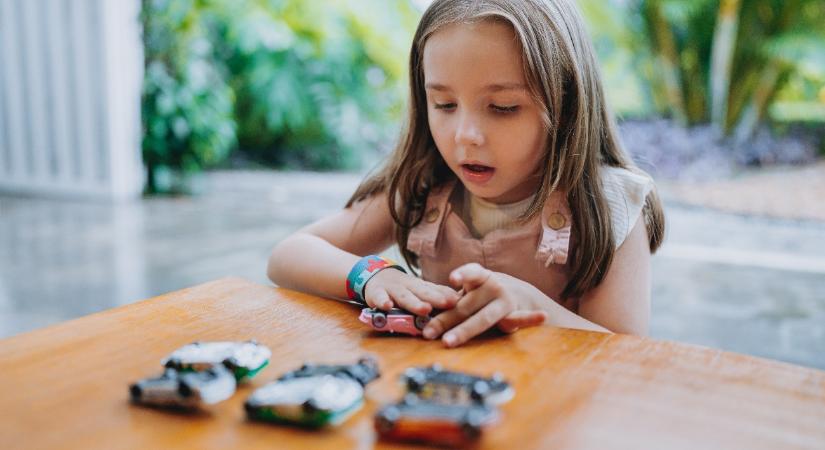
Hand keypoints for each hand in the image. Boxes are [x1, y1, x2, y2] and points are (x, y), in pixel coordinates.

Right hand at [364, 268, 459, 315]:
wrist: (375, 275)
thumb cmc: (403, 288)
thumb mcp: (420, 290)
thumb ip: (436, 294)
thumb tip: (460, 301)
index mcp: (421, 287)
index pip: (436, 290)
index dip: (448, 295)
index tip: (459, 301)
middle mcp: (409, 286)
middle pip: (423, 292)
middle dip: (437, 298)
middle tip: (450, 304)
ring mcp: (392, 289)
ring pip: (404, 296)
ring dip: (414, 303)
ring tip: (425, 309)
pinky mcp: (375, 293)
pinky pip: (378, 297)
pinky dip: (382, 301)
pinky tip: (386, 306)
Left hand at [422, 263, 547, 346]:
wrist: (518, 294)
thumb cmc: (482, 294)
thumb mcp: (470, 291)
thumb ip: (451, 302)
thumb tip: (423, 319)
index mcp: (479, 276)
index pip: (470, 272)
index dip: (462, 276)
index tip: (453, 280)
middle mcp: (492, 285)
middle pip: (465, 304)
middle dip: (445, 320)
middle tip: (428, 332)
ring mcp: (504, 300)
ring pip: (482, 317)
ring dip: (464, 330)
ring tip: (449, 341)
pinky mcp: (515, 314)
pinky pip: (521, 319)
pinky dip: (530, 318)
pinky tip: (541, 317)